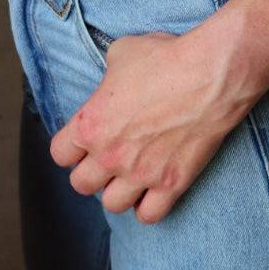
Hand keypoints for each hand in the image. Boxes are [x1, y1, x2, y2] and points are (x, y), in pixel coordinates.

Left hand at [48, 30, 245, 223]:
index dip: (70, 147)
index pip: (60, 154)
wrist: (208, 75)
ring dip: (118, 191)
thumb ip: (107, 77)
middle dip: (91, 172)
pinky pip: (149, 215)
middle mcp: (109, 155)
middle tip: (107, 158)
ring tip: (129, 176)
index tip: (83, 142)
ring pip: (112, 205)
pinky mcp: (170, 184)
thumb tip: (111, 81)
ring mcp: (140, 174)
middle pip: (81, 184)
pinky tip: (152, 190)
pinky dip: (148, 207)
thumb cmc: (164, 58)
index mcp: (90, 124)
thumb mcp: (121, 53)